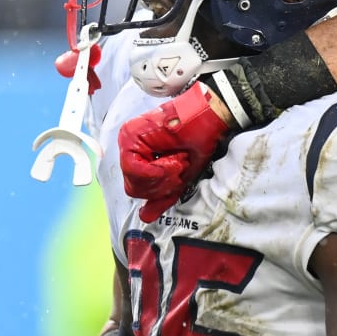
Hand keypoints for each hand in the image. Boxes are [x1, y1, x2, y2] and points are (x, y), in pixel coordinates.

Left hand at [118, 83, 231, 221]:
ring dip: (162, 177)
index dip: (160, 189)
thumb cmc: (198, 141)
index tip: (179, 174)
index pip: (138, 189)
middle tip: (179, 167)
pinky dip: (157, 170)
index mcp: (139, 155)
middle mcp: (129, 147)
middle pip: (134, 188)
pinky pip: (135, 169)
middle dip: (161, 185)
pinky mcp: (129, 135)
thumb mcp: (180, 177)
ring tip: (178, 159)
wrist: (209, 118)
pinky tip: (172, 158)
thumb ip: (162, 196)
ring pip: (134, 181)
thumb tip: (145, 217)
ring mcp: (127, 139)